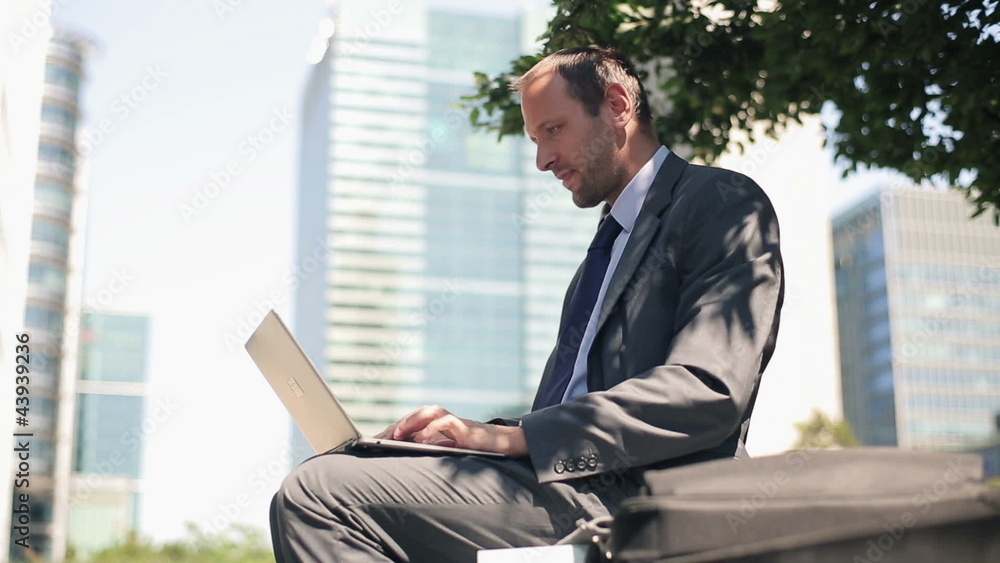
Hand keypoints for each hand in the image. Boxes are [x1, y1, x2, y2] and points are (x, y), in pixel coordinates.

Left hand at [376, 405, 527, 456]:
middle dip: (399, 424)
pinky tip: (421, 439)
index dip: (396, 428)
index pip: (415, 422)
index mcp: (441, 425)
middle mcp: (446, 420)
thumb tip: (409, 453)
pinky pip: (447, 422)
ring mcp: (456, 421)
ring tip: (397, 435)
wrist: (505, 445)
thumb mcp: (451, 451)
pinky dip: (432, 429)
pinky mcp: (466, 427)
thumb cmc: (477, 449)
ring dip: (412, 421)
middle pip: (418, 414)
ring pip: (430, 412)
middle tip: (381, 437)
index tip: (377, 438)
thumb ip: (434, 449)